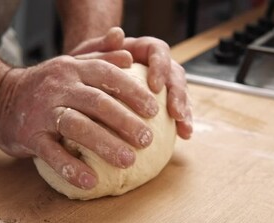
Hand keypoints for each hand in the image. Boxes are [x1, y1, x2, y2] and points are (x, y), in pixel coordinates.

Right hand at [0, 55, 158, 188]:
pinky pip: (51, 153)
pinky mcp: (29, 136)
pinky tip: (91, 181)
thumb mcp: (71, 64)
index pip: (107, 75)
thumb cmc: (46, 85)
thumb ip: (99, 54)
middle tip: (147, 140)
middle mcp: (58, 87)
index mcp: (72, 69)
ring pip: (76, 126)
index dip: (132, 91)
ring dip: (104, 144)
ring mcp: (42, 112)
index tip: (154, 110)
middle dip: (124, 121)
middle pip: (96, 102)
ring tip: (128, 160)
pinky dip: (71, 168)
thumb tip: (128, 48)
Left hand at [69, 27, 192, 138]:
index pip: (159, 51)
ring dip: (185, 111)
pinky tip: (183, 137)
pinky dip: (182, 123)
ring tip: (184, 129)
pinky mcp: (164, 102)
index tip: (154, 86)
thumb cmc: (88, 65)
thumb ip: (103, 45)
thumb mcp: (90, 54)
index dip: (161, 67)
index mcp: (143, 49)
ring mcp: (163, 85)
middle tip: (175, 113)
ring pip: (181, 93)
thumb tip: (117, 34)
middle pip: (176, 74)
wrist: (88, 80)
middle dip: (179, 94)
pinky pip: (177, 111)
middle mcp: (158, 65)